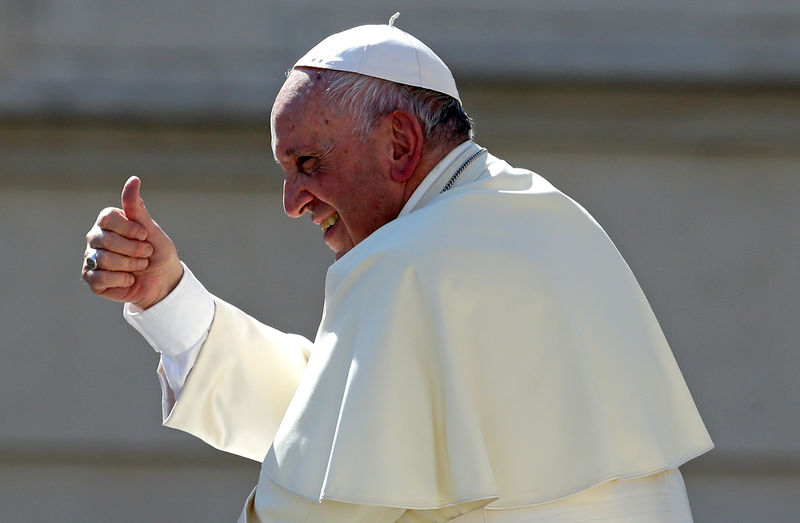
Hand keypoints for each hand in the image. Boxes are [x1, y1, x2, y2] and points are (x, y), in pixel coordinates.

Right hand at [82, 176, 183, 309]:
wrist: (164, 281)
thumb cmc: (158, 252)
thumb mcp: (150, 229)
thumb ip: (136, 207)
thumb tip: (134, 179)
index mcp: (107, 222)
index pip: (107, 218)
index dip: (129, 228)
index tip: (145, 235)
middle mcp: (95, 238)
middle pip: (106, 240)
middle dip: (134, 249)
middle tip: (146, 253)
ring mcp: (91, 258)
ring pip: (104, 260)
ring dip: (131, 265)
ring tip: (140, 266)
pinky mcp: (92, 279)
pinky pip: (101, 278)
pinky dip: (122, 279)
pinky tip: (130, 279)